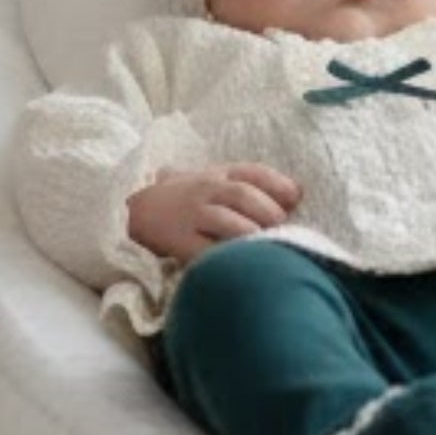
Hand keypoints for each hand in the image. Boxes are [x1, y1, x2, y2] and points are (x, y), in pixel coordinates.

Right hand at [127, 162, 301, 264]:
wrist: (137, 211)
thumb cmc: (187, 198)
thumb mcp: (215, 180)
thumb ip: (252, 184)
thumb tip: (298, 193)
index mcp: (219, 174)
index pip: (253, 172)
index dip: (277, 184)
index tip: (296, 198)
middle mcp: (206, 190)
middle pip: (243, 195)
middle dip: (267, 211)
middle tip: (281, 228)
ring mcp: (193, 214)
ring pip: (227, 221)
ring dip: (251, 234)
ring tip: (264, 245)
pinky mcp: (180, 240)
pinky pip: (207, 249)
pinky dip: (225, 256)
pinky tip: (238, 262)